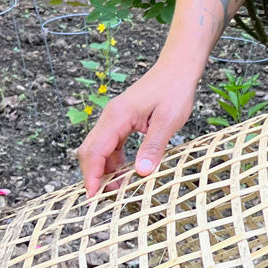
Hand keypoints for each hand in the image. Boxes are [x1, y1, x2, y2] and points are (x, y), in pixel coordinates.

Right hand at [77, 62, 197, 196]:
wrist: (177, 69)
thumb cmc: (174, 90)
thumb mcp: (168, 121)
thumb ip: (153, 147)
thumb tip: (140, 173)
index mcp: (117, 117)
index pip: (95, 151)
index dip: (92, 176)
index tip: (93, 197)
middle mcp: (110, 117)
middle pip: (90, 151)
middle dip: (94, 176)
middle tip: (105, 199)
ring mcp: (115, 119)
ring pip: (100, 149)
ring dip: (105, 169)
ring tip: (118, 189)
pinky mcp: (123, 121)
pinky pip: (112, 144)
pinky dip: (114, 160)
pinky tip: (126, 172)